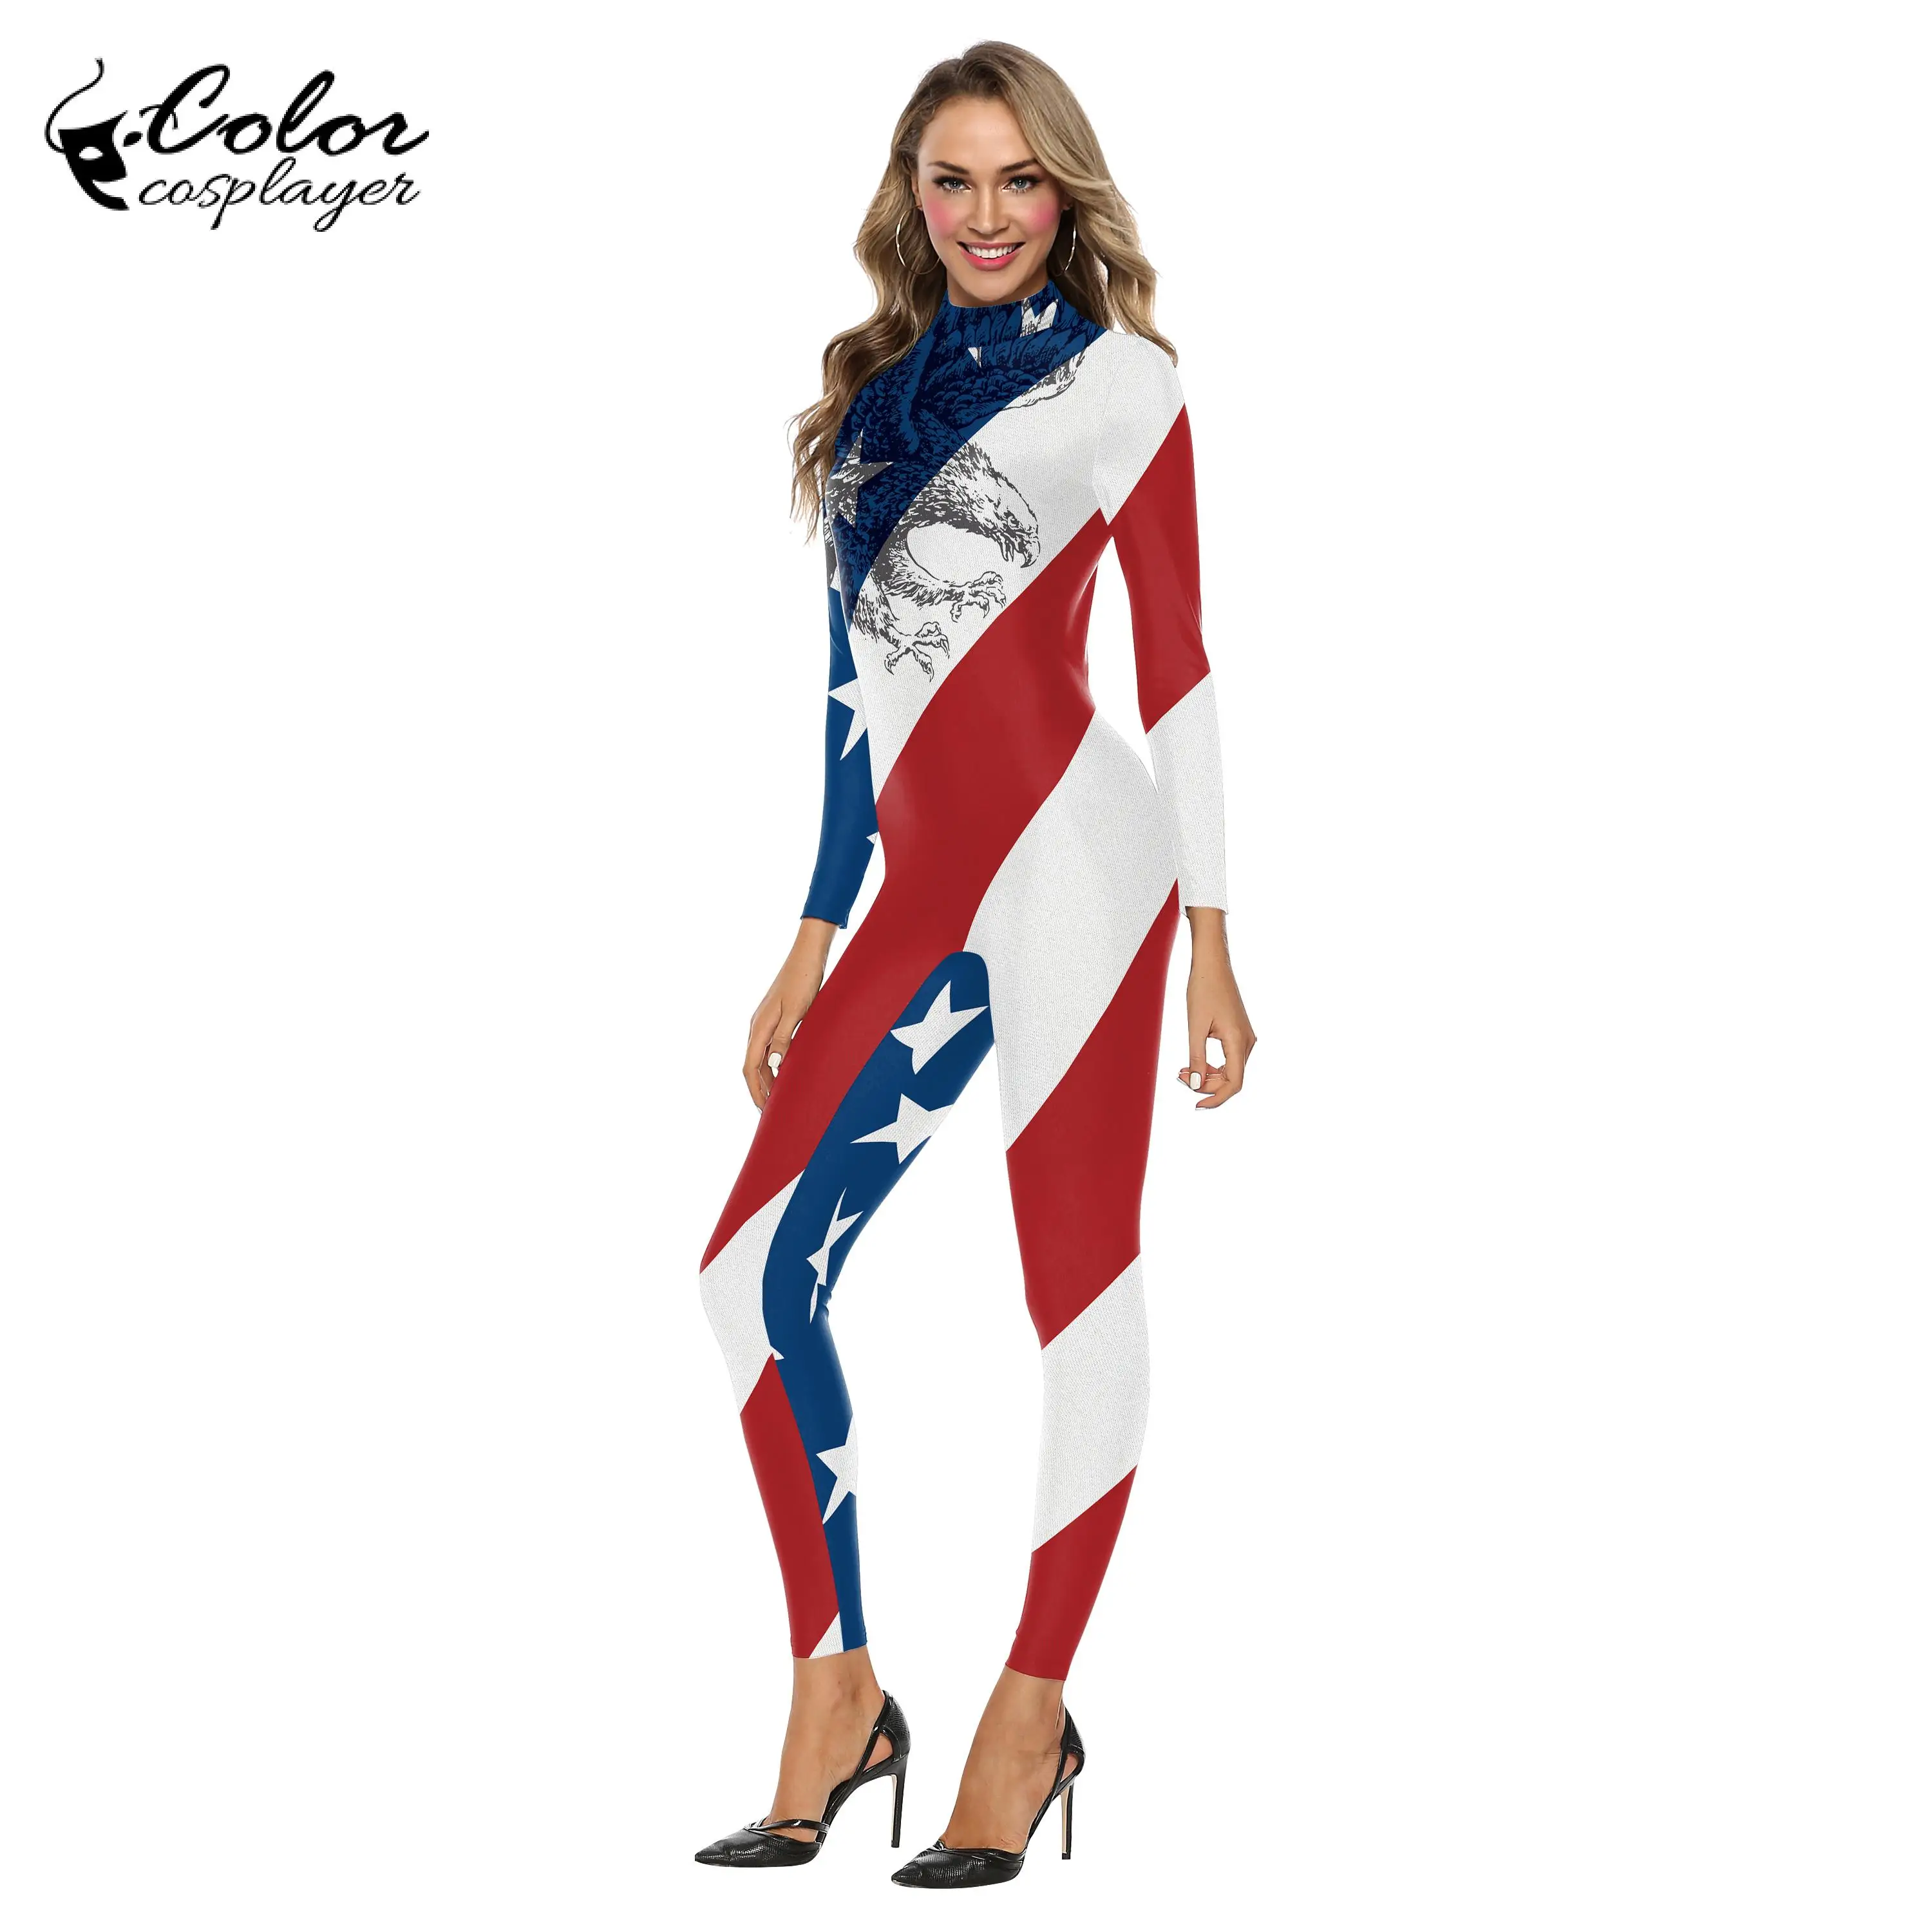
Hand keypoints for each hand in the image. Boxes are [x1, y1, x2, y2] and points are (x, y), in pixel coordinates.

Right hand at [742, 920, 836, 1108]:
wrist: (807, 956)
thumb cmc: (805, 981)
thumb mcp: (797, 1011)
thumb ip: (784, 1037)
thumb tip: (772, 1064)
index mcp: (760, 1027)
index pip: (750, 1067)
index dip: (755, 1091)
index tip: (763, 1110)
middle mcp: (757, 1026)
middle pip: (752, 1066)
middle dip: (759, 1090)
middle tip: (770, 1112)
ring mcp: (764, 1021)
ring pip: (759, 1057)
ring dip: (766, 1079)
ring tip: (777, 1098)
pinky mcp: (774, 1017)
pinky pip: (768, 1047)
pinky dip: (772, 1064)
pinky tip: (783, 1072)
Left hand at [1175, 908, 1255, 1109]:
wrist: (1212, 964)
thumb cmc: (1203, 989)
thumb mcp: (1195, 1026)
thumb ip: (1195, 1058)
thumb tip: (1194, 1085)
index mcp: (1238, 1041)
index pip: (1234, 1083)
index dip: (1216, 1098)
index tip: (1197, 1106)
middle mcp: (1247, 1042)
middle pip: (1231, 1079)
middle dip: (1206, 1085)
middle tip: (1179, 1076)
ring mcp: (1245, 1037)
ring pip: (1229, 1070)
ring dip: (1207, 1075)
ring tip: (1181, 1070)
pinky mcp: (1239, 1032)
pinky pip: (1228, 1058)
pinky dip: (1211, 1065)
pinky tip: (1193, 1062)